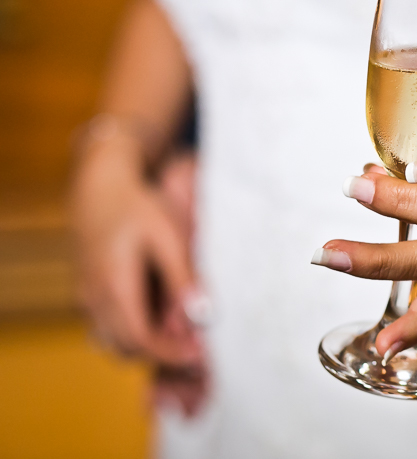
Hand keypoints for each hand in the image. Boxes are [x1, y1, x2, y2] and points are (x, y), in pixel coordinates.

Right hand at [72, 137, 206, 411]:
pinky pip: (108, 328)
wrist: (100, 187)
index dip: (171, 354)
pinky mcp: (88, 295)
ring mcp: (87, 299)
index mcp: (114, 286)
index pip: (140, 341)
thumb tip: (203, 317)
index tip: (201, 356)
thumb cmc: (138, 207)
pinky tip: (163, 316)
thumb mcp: (169, 237)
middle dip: (162, 354)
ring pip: (114, 342)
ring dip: (147, 345)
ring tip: (184, 333)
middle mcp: (93, 299)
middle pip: (126, 349)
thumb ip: (184, 278)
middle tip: (199, 347)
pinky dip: (134, 332)